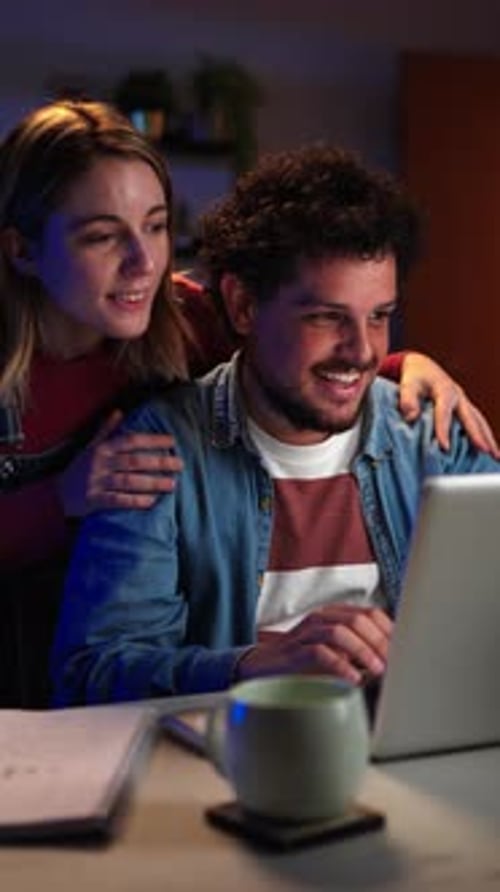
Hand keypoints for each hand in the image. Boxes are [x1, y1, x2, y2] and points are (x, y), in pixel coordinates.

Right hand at [57, 410, 183, 515]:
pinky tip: (152, 502)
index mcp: (103, 448)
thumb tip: (119, 412)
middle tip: (180, 464)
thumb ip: (106, 430)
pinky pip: (117, 500)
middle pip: (134, 461)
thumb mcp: (91, 447)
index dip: (152, 439)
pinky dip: (135, 501)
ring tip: (172, 484)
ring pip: (128, 481)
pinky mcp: (94, 500)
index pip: (131, 440)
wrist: (58, 493)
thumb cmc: (81, 468)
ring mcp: (96, 482)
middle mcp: (100, 463)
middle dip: (159, 462)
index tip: (172, 441)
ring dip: (152, 483)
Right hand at [236, 605, 392, 684]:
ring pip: (340, 631)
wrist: (263, 668)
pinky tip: (353, 679)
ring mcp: (306, 633)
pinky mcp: (294, 651)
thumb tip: (393, 663)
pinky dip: (340, 665)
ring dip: (363, 651)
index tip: (404, 651)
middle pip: (359, 619)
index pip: (371, 613)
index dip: (390, 631)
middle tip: (393, 663)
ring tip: (377, 670)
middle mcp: (322, 618)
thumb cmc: (305, 662)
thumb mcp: (337, 653)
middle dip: (380, 641)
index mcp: (335, 614)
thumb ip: (361, 653)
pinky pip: (319, 652)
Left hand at [398, 352, 498, 455]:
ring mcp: (465, 403)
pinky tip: (492, 451)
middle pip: (470, 418)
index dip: (443, 430)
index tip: (445, 448)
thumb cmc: (415, 377)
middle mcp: (459, 397)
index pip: (444, 413)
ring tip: (496, 456)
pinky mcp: (466, 408)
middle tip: (485, 451)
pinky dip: (486, 436)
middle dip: (478, 435)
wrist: (424, 367)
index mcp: (444, 391)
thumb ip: (408, 399)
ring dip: (488, 438)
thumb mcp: (408, 384)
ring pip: (479, 421)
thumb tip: (411, 417)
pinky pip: (478, 423)